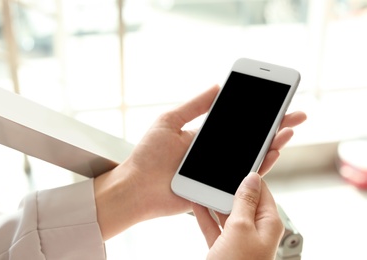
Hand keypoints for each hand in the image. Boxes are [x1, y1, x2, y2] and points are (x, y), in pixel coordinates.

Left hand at [94, 84, 305, 239]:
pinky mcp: (219, 187)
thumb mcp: (169, 121)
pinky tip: (274, 150)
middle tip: (295, 113)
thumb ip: (194, 105)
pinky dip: (262, 164)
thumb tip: (217, 85)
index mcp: (205, 135)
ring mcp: (219, 170)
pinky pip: (245, 177)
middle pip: (251, 137)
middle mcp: (216, 152)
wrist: (137, 188)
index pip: (237, 121)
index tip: (274, 97)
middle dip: (274, 124)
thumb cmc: (147, 156)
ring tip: (289, 128)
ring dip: (273, 142)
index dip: (256, 111)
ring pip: (253, 155)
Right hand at [193, 172, 283, 259]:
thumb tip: (252, 178)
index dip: (249, 177)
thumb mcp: (241, 227)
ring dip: (215, 201)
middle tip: (216, 174)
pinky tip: (197, 204)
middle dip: (229, 188)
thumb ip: (245, 201)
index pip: (261, 191)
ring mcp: (239, 240)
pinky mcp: (224, 248)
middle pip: (243, 201)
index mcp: (268, 223)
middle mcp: (256, 231)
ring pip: (227, 214)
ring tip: (204, 185)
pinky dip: (206, 216)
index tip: (237, 163)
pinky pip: (215, 226)